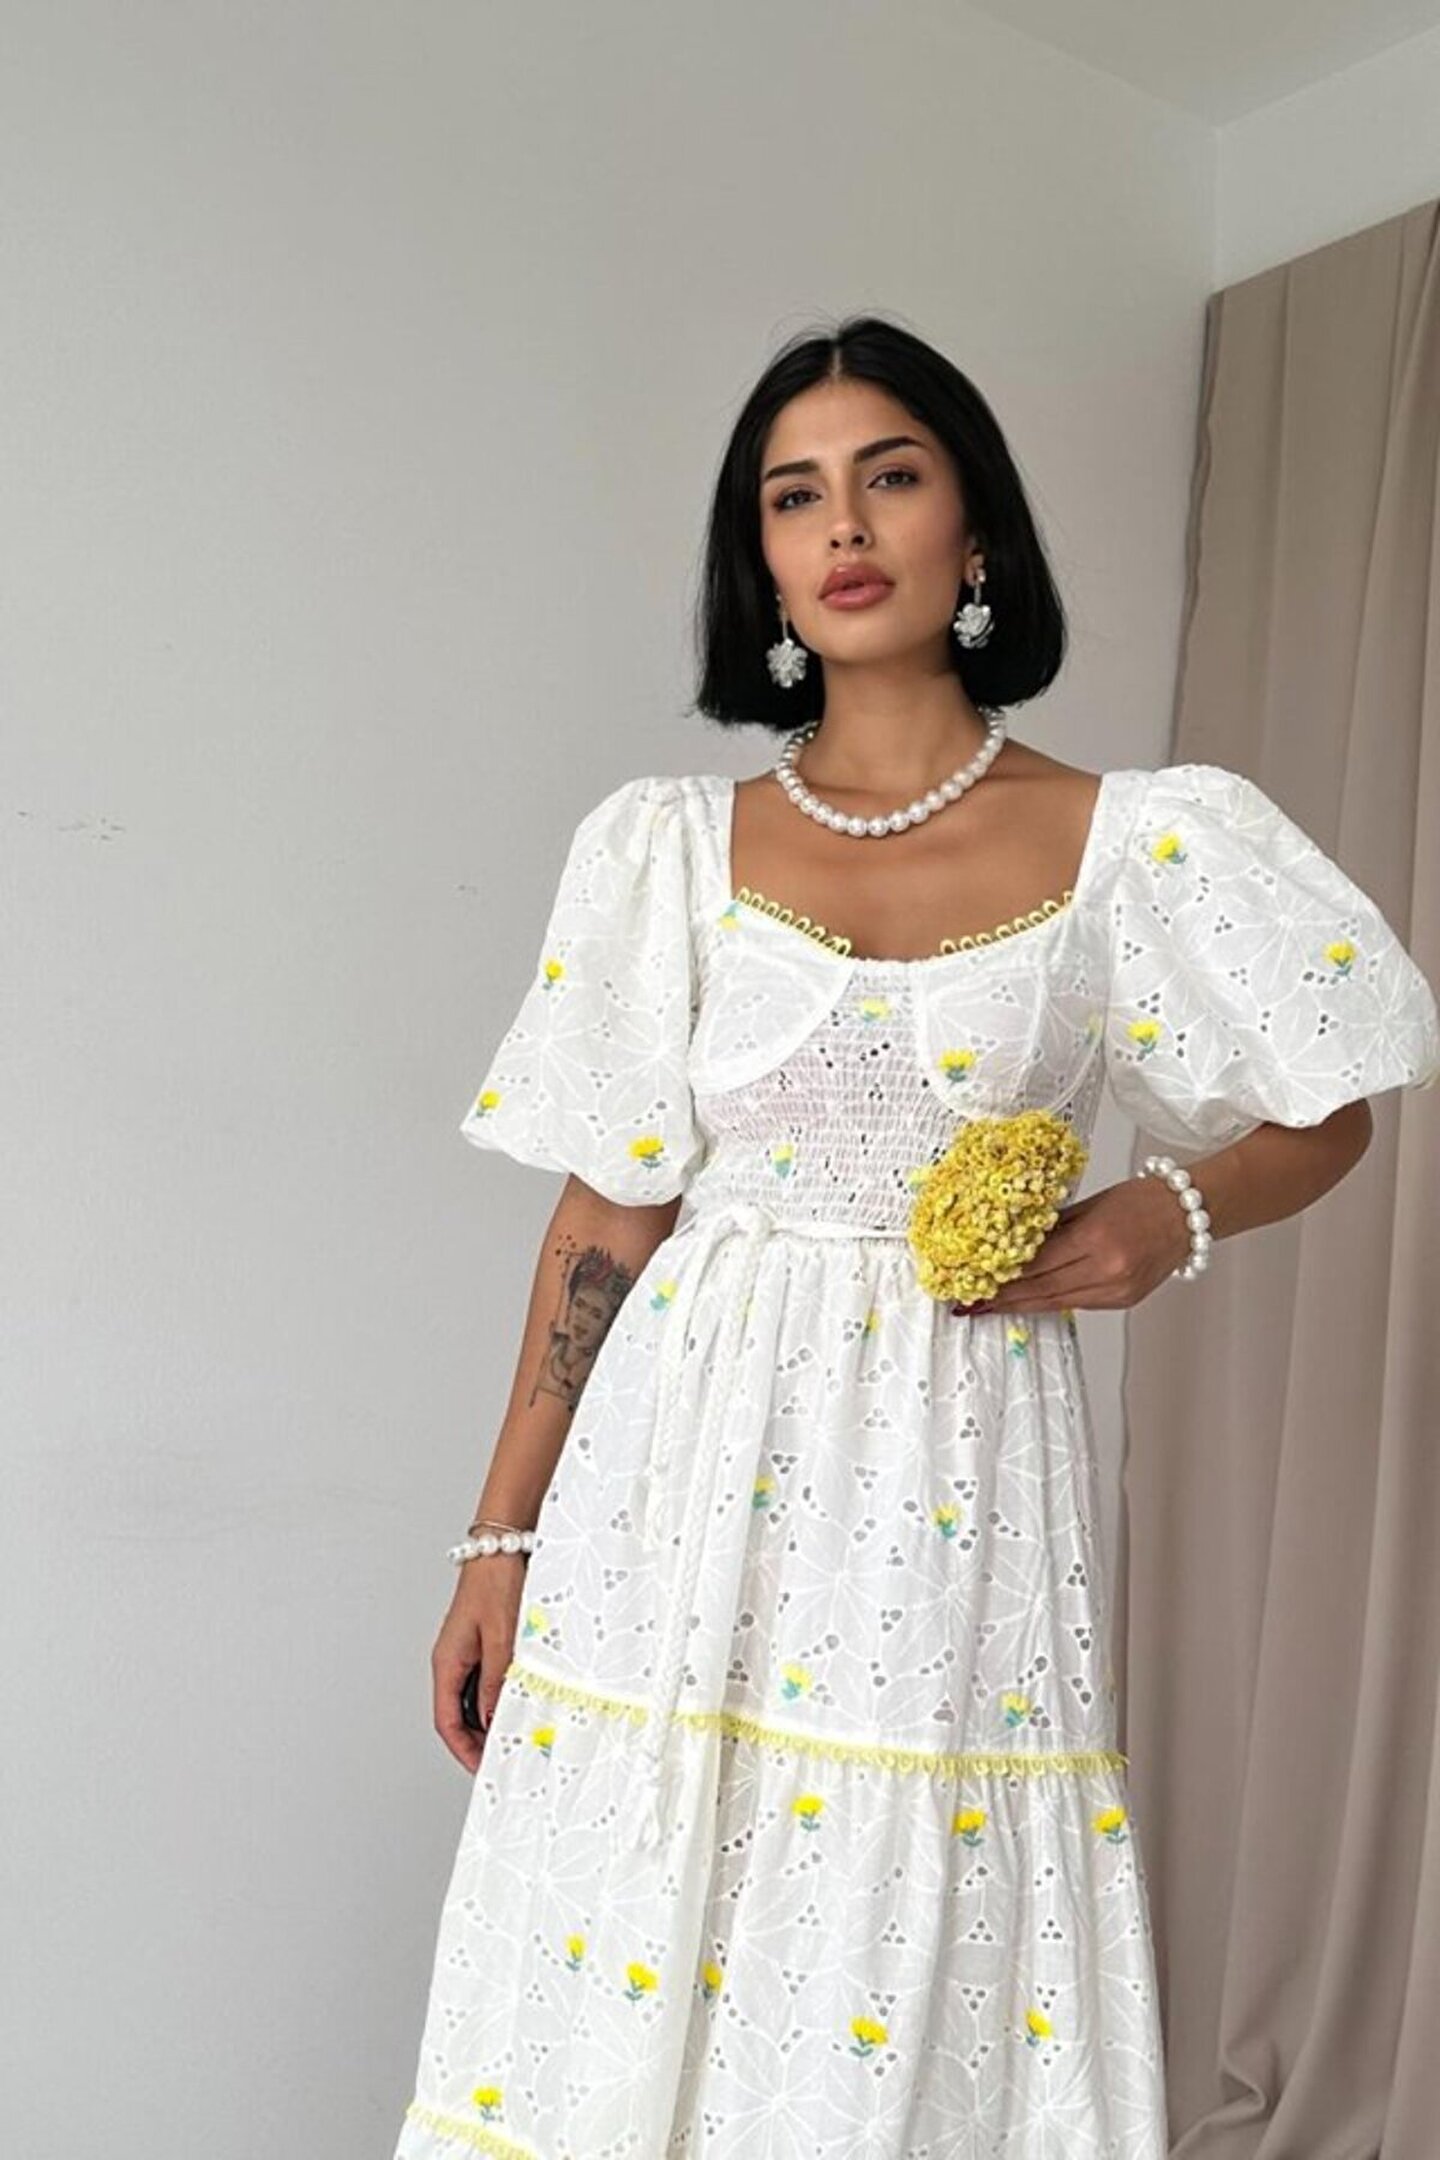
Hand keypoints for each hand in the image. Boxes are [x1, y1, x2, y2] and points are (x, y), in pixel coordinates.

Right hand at [431, 1555, 526, 1773]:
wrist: (502, 1548)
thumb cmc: (496, 1584)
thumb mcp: (500, 1638)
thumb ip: (496, 1680)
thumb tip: (493, 1719)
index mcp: (447, 1662)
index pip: (446, 1721)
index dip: (463, 1749)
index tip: (481, 1767)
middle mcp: (453, 1660)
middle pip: (458, 1715)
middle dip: (478, 1740)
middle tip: (504, 1756)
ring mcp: (466, 1652)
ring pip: (473, 1699)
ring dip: (490, 1719)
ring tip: (515, 1733)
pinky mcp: (482, 1643)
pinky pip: (486, 1680)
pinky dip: (499, 1696)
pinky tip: (518, 1700)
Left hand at [951, 1176, 1195, 1317]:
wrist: (1188, 1215)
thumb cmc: (1142, 1200)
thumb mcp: (1089, 1205)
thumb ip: (1053, 1227)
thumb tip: (1014, 1244)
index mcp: (1096, 1240)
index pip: (1037, 1266)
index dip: (1002, 1277)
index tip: (975, 1281)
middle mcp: (1108, 1271)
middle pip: (1042, 1291)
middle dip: (1004, 1298)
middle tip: (972, 1303)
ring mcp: (1117, 1290)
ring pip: (1057, 1302)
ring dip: (1022, 1305)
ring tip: (991, 1306)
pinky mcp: (1122, 1301)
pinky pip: (1077, 1303)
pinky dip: (1050, 1301)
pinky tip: (1029, 1300)